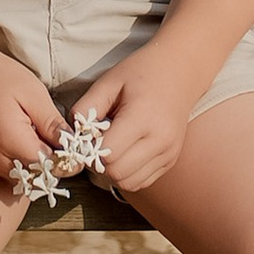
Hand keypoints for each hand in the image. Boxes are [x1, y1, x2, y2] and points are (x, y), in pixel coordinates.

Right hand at [0, 49, 68, 189]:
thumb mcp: (33, 95)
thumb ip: (53, 125)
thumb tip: (74, 148)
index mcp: (11, 143)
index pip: (51, 167)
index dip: (70, 158)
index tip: (81, 143)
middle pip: (40, 175)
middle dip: (58, 161)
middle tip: (67, 135)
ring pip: (29, 174)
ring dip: (43, 160)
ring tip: (48, 131)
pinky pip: (17, 168)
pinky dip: (29, 157)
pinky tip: (33, 135)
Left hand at [76, 47, 198, 196]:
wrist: (181, 70)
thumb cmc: (141, 72)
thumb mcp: (108, 82)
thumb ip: (86, 108)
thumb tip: (72, 136)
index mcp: (142, 117)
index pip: (107, 155)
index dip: (90, 150)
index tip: (86, 136)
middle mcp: (159, 140)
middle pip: (117, 173)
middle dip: (99, 163)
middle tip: (96, 143)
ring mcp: (168, 153)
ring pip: (129, 183)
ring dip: (113, 171)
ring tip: (111, 147)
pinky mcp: (171, 160)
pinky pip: (142, 181)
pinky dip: (128, 173)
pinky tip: (125, 152)